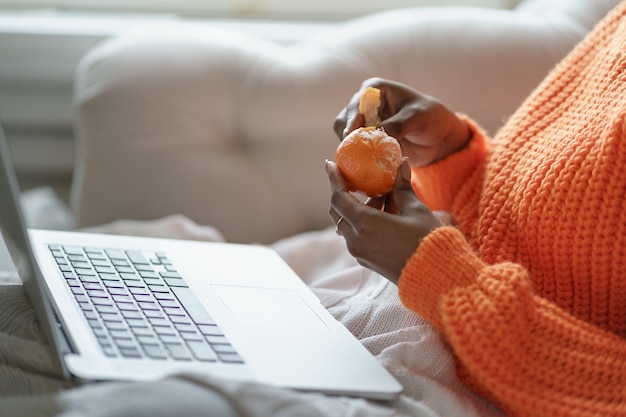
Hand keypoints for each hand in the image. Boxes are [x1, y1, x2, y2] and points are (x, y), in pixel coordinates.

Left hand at [326, 158, 441, 283]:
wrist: (435, 276)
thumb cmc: (427, 240)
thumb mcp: (415, 210)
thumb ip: (403, 187)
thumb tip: (403, 164)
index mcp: (364, 224)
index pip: (338, 198)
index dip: (334, 180)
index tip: (330, 164)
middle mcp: (356, 239)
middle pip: (339, 212)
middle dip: (346, 194)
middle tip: (357, 180)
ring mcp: (359, 252)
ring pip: (348, 224)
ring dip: (359, 209)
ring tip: (384, 198)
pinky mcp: (366, 260)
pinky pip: (356, 236)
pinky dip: (363, 222)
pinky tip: (385, 214)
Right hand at [334, 77, 470, 166]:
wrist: (440, 138)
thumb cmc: (432, 119)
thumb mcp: (418, 118)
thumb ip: (397, 125)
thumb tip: (374, 134)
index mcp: (375, 89)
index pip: (356, 103)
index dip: (351, 119)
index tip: (351, 135)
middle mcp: (365, 105)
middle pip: (344, 120)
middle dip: (347, 137)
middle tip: (353, 152)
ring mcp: (364, 124)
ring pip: (345, 137)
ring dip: (350, 149)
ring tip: (359, 161)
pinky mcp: (367, 142)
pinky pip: (355, 150)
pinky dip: (357, 158)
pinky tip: (363, 167)